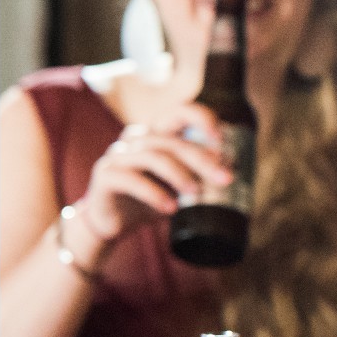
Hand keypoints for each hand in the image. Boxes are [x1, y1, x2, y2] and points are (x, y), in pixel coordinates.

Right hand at [72, 104, 234, 260]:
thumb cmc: (151, 199)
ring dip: (180, 176)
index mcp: (157, 134)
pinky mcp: (105, 175)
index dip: (201, 118)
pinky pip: (132, 180)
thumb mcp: (179, 185)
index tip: (222, 138)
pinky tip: (170, 208)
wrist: (113, 224)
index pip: (178, 112)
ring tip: (197, 194)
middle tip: (225, 179)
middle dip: (203, 161)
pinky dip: (155, 194)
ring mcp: (118, 155)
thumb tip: (231, 164)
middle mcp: (136, 139)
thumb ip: (199, 172)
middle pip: (173, 142)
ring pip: (154, 157)